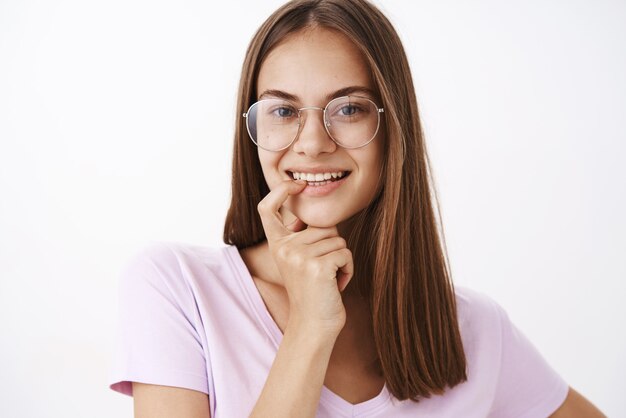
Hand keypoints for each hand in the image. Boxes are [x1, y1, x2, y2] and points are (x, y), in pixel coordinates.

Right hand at [257, 179, 352, 332]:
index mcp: (277, 244)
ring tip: (329, 280)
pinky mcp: (317, 266)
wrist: (314, 326)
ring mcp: (299, 256)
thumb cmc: (314, 292)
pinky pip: (345, 254)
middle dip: (333, 247)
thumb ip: (305, 237)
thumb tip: (319, 212)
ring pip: (338, 240)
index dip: (280, 190)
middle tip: (323, 272)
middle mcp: (284, 247)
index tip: (296, 185)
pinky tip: (336, 285)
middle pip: (324, 226)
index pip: (267, 208)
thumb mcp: (301, 260)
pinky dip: (348, 270)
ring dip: (342, 261)